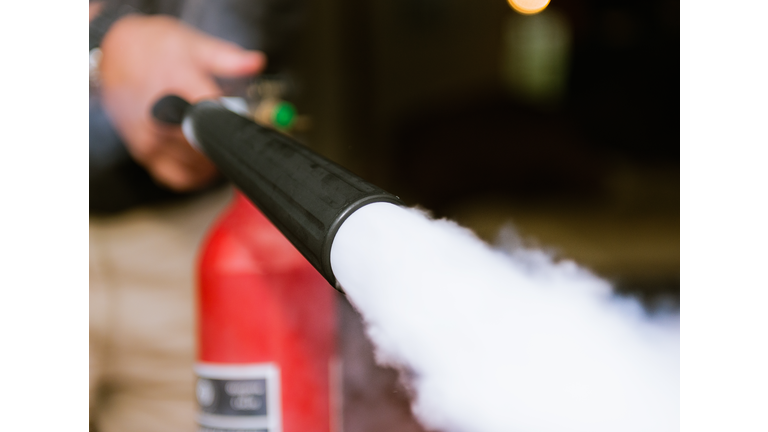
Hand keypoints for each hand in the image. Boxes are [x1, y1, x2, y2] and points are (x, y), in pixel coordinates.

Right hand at [99, 14, 265, 190]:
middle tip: (228, 128)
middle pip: (207, 143)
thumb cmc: (152, 47)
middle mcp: (161, 117)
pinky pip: (176, 177)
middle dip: (223, 138)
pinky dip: (195, 175)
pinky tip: (203, 163)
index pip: (217, 115)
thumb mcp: (192, 44)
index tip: (241, 116)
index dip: (235, 119)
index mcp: (177, 86)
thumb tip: (256, 62)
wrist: (112, 54)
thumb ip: (226, 58)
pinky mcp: (144, 153)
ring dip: (212, 158)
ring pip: (195, 164)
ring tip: (215, 140)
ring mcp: (151, 139)